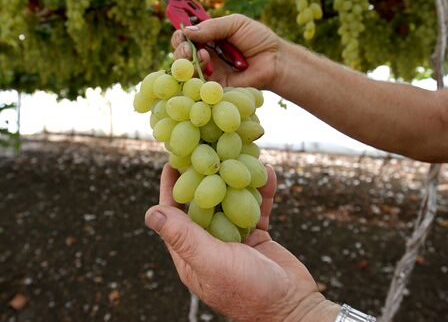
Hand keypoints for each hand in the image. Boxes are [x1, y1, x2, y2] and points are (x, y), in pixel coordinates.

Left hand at [145, 164, 339, 321]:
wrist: (293, 307)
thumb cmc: (249, 291)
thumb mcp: (213, 262)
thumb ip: (184, 237)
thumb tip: (150, 213)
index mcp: (191, 253)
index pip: (174, 214)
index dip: (172, 186)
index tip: (172, 158)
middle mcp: (210, 243)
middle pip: (203, 202)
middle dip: (206, 174)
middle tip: (208, 146)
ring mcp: (234, 239)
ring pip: (230, 200)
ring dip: (236, 177)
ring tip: (241, 151)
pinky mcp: (257, 236)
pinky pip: (257, 207)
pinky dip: (261, 190)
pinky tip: (267, 172)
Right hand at [171, 14, 282, 89]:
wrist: (275, 60)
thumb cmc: (259, 39)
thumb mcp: (235, 24)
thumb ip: (212, 26)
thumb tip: (187, 31)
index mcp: (208, 38)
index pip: (185, 37)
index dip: (180, 35)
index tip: (183, 34)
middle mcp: (206, 55)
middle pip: (181, 54)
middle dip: (180, 50)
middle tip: (189, 49)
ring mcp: (210, 72)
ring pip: (186, 71)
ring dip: (188, 62)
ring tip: (203, 56)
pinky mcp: (215, 87)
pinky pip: (198, 86)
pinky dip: (197, 77)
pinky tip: (207, 69)